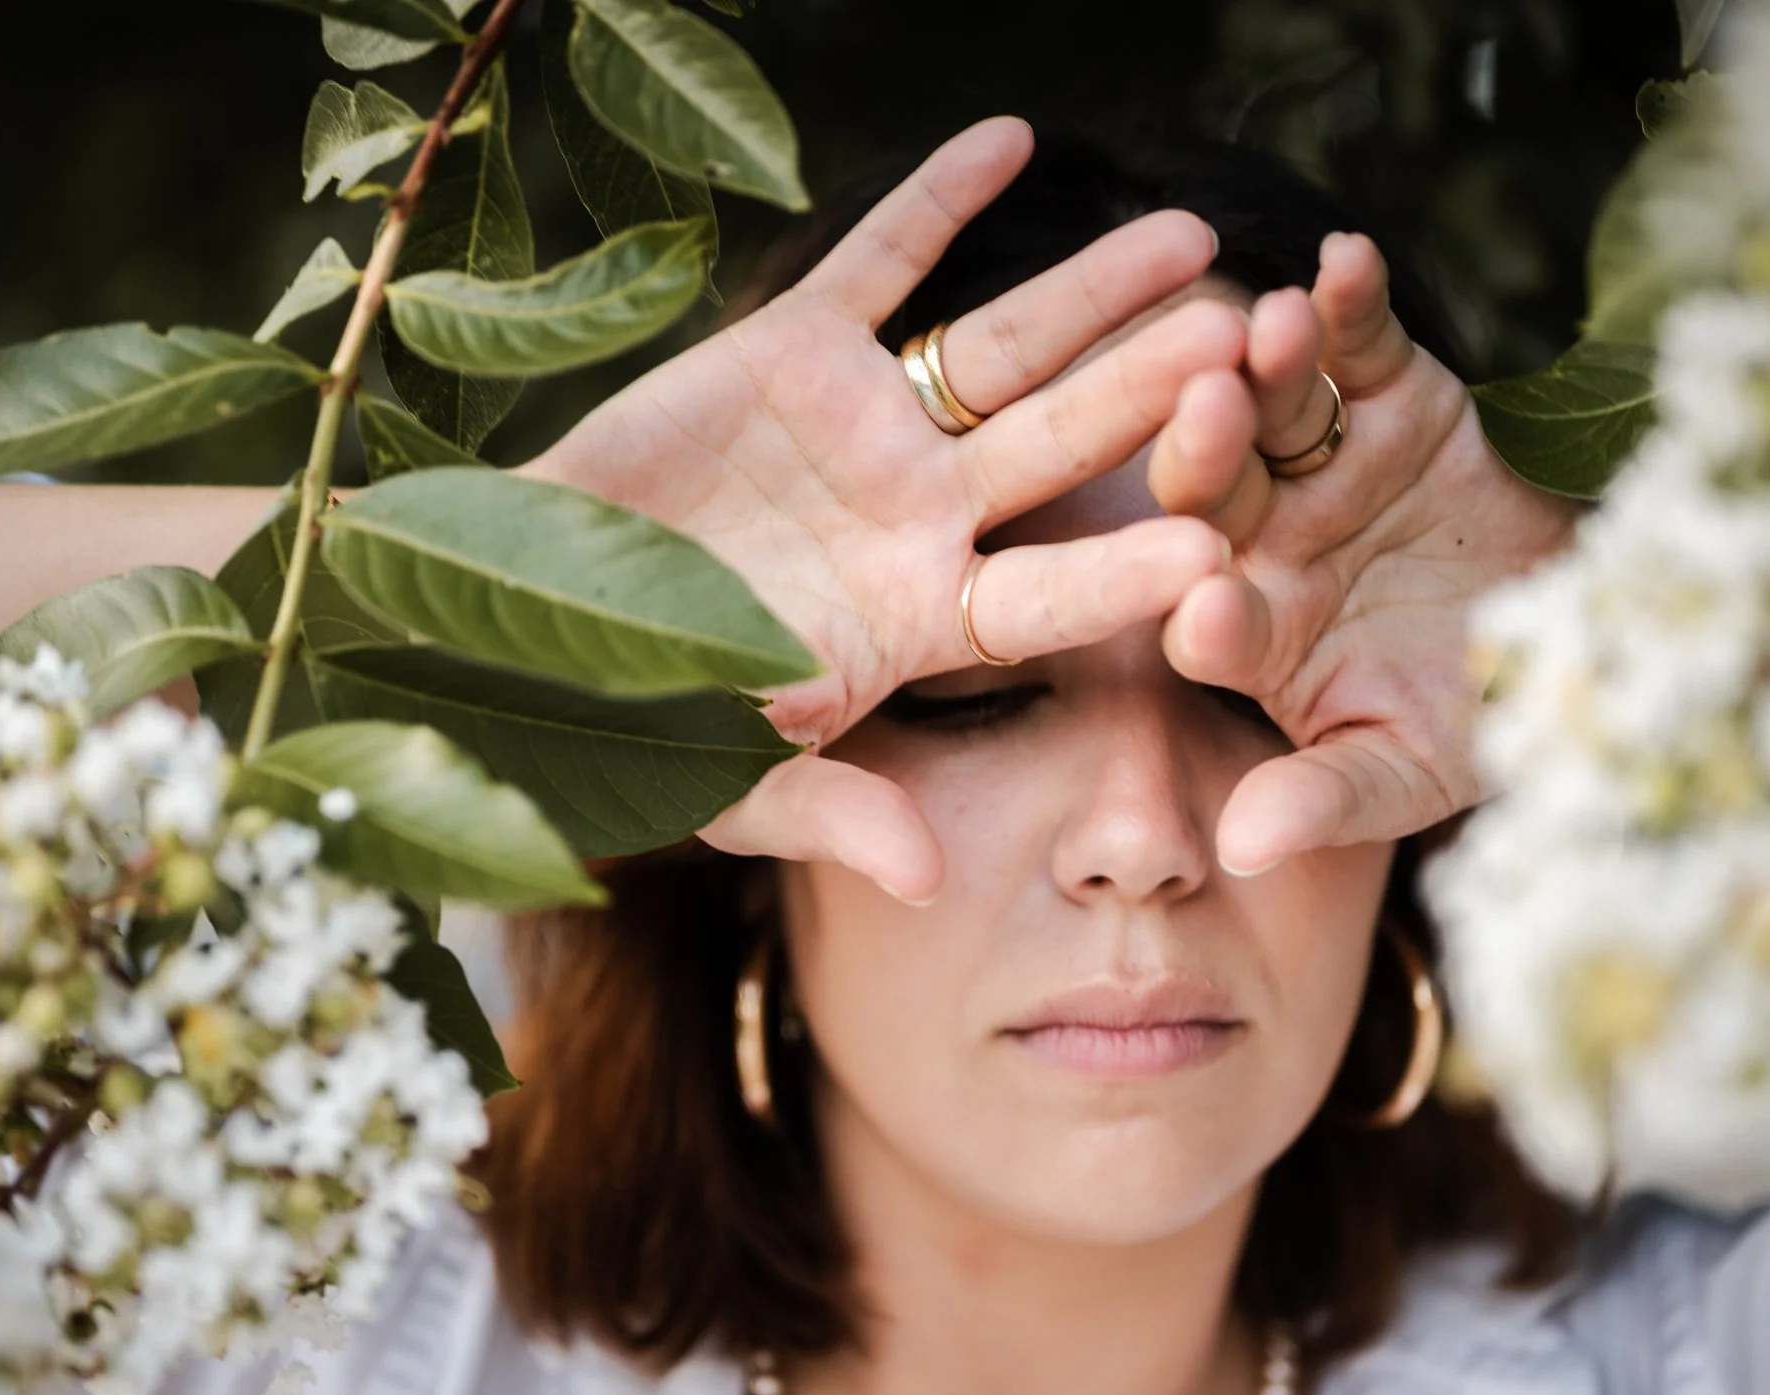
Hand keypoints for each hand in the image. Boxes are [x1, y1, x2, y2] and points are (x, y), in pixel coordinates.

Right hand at [525, 119, 1241, 901]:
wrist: (516, 615)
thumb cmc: (622, 720)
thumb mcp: (724, 777)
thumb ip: (831, 814)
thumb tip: (927, 879)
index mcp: (923, 623)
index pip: (1046, 598)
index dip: (1124, 575)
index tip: (1218, 554)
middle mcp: (920, 518)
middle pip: (1061, 450)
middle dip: (1151, 398)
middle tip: (1254, 349)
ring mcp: (867, 430)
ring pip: (1001, 347)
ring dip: (1091, 292)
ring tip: (1189, 235)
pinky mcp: (793, 352)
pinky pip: (882, 264)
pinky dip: (938, 203)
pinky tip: (1015, 139)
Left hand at [1143, 233, 1582, 872]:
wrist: (1596, 637)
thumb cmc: (1489, 722)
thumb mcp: (1412, 774)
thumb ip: (1325, 801)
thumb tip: (1241, 850)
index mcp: (1251, 637)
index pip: (1208, 623)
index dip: (1209, 613)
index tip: (1212, 605)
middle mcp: (1265, 541)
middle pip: (1216, 495)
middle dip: (1209, 454)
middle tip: (1205, 414)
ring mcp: (1321, 462)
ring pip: (1278, 408)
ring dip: (1271, 365)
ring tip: (1269, 325)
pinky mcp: (1388, 392)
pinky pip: (1359, 343)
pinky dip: (1352, 303)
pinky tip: (1343, 260)